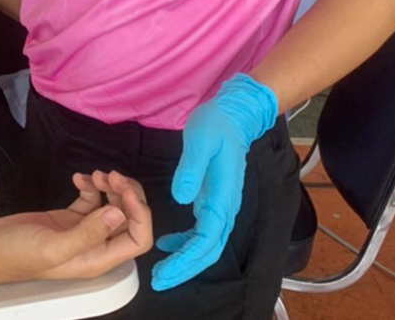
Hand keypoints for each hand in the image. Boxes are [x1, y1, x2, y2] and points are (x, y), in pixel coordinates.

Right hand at [0, 171, 151, 283]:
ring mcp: (82, 230)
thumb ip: (88, 233)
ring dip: (110, 187)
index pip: (137, 238)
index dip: (139, 214)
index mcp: (97, 258)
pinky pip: (90, 199)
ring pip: (112, 206)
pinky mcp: (69, 218)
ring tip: (96, 174)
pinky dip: (90, 186)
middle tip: (111, 176)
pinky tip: (78, 178)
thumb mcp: (54, 246)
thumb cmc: (16, 256)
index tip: (124, 191)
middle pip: (129, 219)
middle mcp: (94, 246)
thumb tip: (119, 214)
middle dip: (126, 194)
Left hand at [151, 74, 277, 291]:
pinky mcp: (212, 198)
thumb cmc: (217, 125)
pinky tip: (168, 242)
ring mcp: (219, 204)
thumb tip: (181, 198)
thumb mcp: (200, 141)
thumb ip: (191, 169)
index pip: (206, 239)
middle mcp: (224, 206)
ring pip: (206, 242)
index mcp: (222, 197)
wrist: (234, 114)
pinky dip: (186, 241)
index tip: (166, 271)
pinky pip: (202, 229)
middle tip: (160, 280)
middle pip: (208, 249)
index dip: (186, 259)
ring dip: (186, 258)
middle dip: (185, 268)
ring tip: (162, 269)